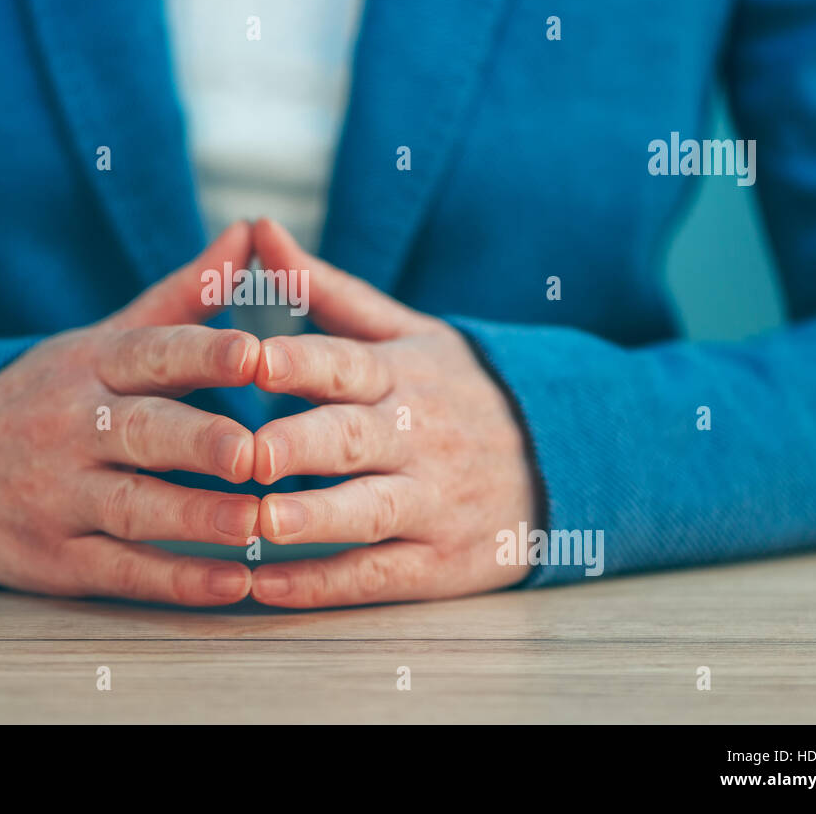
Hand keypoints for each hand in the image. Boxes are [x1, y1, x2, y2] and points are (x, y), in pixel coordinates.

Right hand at [0, 222, 261, 605]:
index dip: (202, 353)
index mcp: (92, 365)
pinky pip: (121, 570)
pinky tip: (229, 583)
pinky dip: (176, 580)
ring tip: (254, 524)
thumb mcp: (105, 339)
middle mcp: (73, 426)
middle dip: (197, 442)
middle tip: (252, 452)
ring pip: (134, 507)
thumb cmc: (53, 395)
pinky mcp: (56, 557)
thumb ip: (185, 296)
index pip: (150, 353)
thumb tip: (251, 232)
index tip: (255, 353)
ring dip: (196, 518)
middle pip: (141, 432)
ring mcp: (60, 494)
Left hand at [247, 219, 539, 606]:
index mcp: (401, 373)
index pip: (346, 362)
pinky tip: (267, 587)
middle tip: (248, 452)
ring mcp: (430, 500)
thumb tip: (257, 228)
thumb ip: (327, 288)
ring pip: (368, 510)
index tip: (250, 359)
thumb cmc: (457, 387)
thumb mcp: (407, 330)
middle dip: (301, 445)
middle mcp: (415, 435)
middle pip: (352, 438)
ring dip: (315, 519)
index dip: (299, 361)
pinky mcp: (437, 561)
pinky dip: (323, 583)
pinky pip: (377, 574)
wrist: (567, 456)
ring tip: (261, 524)